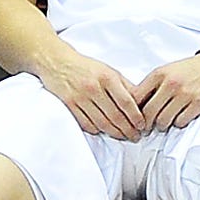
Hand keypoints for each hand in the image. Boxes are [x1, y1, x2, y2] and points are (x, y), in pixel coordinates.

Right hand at [33, 46, 148, 139]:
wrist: (57, 62)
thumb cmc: (86, 67)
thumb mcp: (109, 71)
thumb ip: (125, 86)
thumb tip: (142, 102)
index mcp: (107, 78)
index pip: (126, 102)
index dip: (136, 117)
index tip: (142, 125)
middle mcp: (94, 88)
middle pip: (115, 116)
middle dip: (128, 130)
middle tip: (136, 136)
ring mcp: (80, 98)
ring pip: (102, 123)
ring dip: (115, 133)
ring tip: (124, 137)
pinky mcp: (69, 105)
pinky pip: (86, 124)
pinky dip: (98, 131)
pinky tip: (105, 132)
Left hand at [132, 51, 199, 131]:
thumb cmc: (188, 70)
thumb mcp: (165, 70)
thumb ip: (151, 85)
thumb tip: (136, 105)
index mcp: (159, 74)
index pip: (137, 98)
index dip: (133, 111)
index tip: (135, 118)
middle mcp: (171, 84)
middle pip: (149, 113)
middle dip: (146, 124)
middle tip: (146, 128)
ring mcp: (185, 94)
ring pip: (164, 120)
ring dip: (162, 126)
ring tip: (163, 124)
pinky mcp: (198, 103)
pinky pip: (181, 122)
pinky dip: (178, 123)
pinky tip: (178, 118)